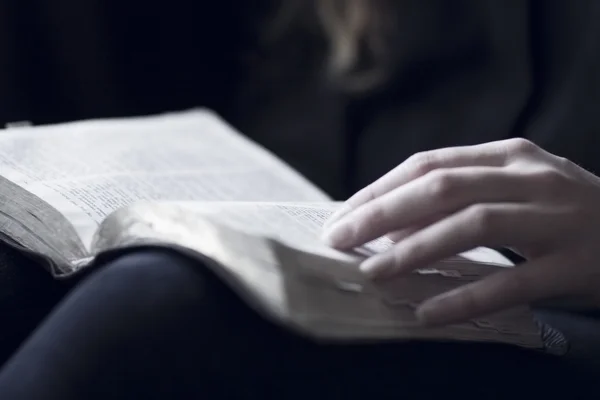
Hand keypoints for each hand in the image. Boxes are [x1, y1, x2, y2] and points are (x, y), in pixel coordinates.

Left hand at [321, 138, 599, 325]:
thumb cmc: (566, 213)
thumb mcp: (516, 189)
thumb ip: (462, 196)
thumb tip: (390, 221)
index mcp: (509, 156)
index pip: (429, 165)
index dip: (380, 190)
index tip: (343, 215)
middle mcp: (531, 177)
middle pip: (441, 188)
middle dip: (382, 214)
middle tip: (340, 240)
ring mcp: (558, 218)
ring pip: (473, 225)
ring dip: (414, 250)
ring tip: (372, 273)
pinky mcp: (577, 264)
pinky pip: (512, 282)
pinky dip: (465, 297)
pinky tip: (428, 312)